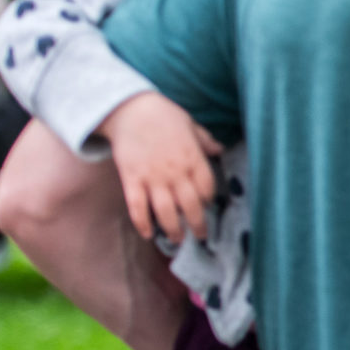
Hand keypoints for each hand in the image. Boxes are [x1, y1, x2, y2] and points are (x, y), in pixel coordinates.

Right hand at [99, 92, 221, 241]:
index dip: (208, 200)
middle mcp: (176, 173)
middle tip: (201, 236)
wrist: (129, 109)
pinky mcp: (132, 180)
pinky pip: (138, 207)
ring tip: (178, 240)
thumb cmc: (163, 114)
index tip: (207, 206)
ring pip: (167, 212)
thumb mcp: (190, 124)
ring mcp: (153, 178)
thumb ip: (205, 141)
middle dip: (197, 225)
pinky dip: (143, 223)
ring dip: (174, 230)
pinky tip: (148, 234)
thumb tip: (220, 148)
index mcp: (193, 159)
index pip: (207, 188)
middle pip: (191, 206)